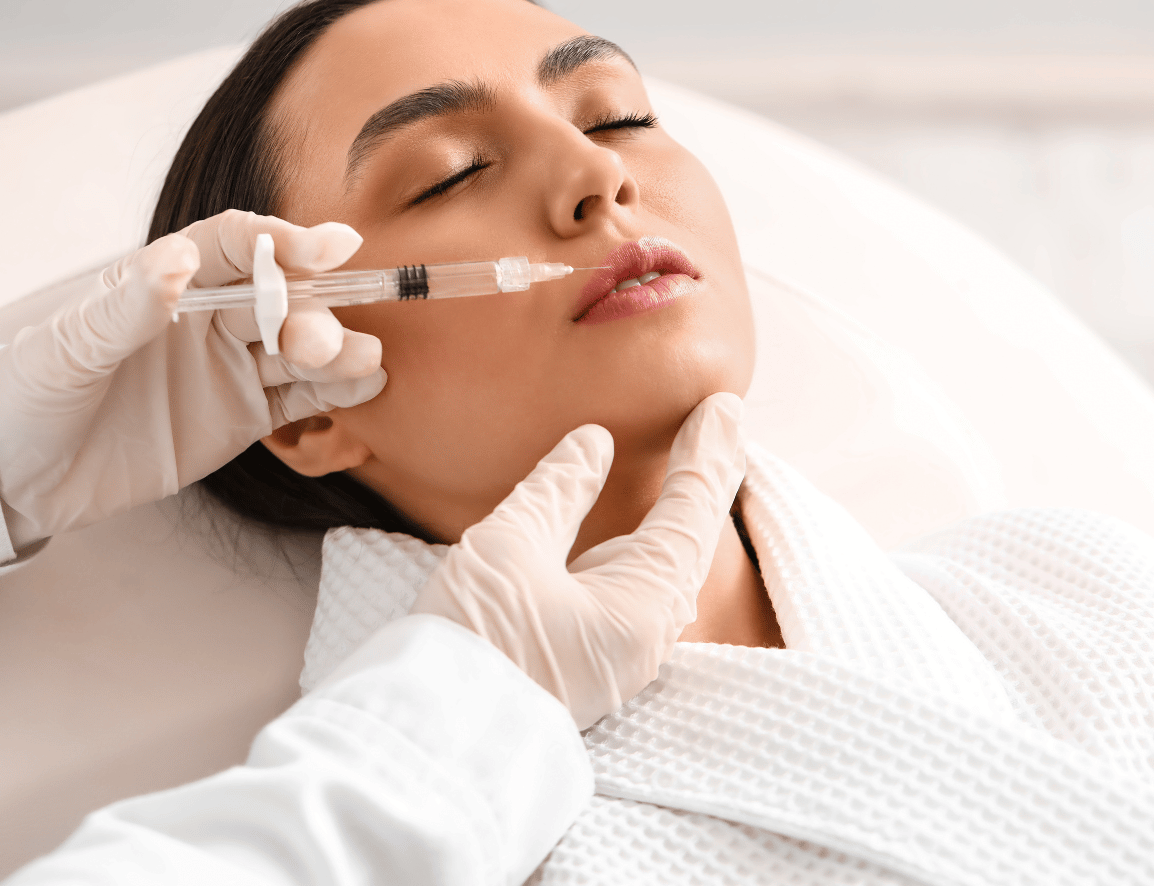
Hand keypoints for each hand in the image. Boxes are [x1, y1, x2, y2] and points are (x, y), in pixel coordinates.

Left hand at [0, 210, 385, 545]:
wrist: (21, 476)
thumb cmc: (31, 396)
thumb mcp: (68, 348)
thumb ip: (130, 306)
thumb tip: (179, 259)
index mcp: (165, 284)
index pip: (237, 247)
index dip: (285, 242)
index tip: (333, 246)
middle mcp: (208, 319)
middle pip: (278, 301)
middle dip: (309, 314)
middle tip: (317, 344)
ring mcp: (230, 368)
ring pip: (298, 349)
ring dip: (336, 352)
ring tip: (366, 363)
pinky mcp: (243, 417)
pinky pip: (298, 398)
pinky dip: (334, 393)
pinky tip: (364, 386)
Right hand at [411, 392, 745, 729]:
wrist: (431, 746)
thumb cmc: (470, 645)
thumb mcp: (510, 548)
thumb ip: (557, 491)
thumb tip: (592, 446)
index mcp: (642, 608)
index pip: (691, 513)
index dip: (707, 454)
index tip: (722, 408)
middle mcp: (645, 637)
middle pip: (686, 541)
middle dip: (702, 481)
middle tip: (720, 425)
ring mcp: (620, 656)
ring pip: (660, 569)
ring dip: (673, 516)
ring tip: (690, 471)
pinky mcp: (589, 666)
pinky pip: (631, 593)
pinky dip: (639, 550)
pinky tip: (631, 538)